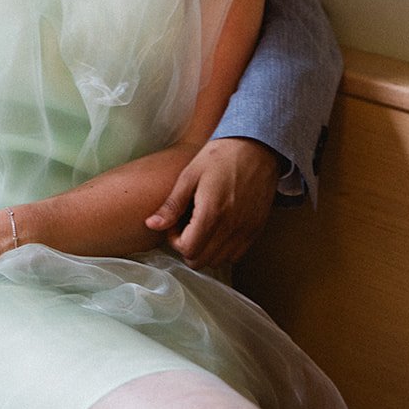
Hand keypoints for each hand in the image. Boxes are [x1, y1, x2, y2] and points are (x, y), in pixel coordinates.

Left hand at [146, 137, 281, 268]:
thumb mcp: (189, 176)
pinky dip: (223, 249)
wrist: (256, 147)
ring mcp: (246, 230)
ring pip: (219, 261)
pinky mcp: (257, 229)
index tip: (176, 223)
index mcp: (212, 213)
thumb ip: (172, 205)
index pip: (188, 250)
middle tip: (186, 226)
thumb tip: (151, 225)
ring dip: (205, 250)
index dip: (175, 241)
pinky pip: (236, 254)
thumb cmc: (219, 157)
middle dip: (188, 247)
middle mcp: (231, 227)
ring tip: (202, 226)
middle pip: (202, 261)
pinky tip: (218, 229)